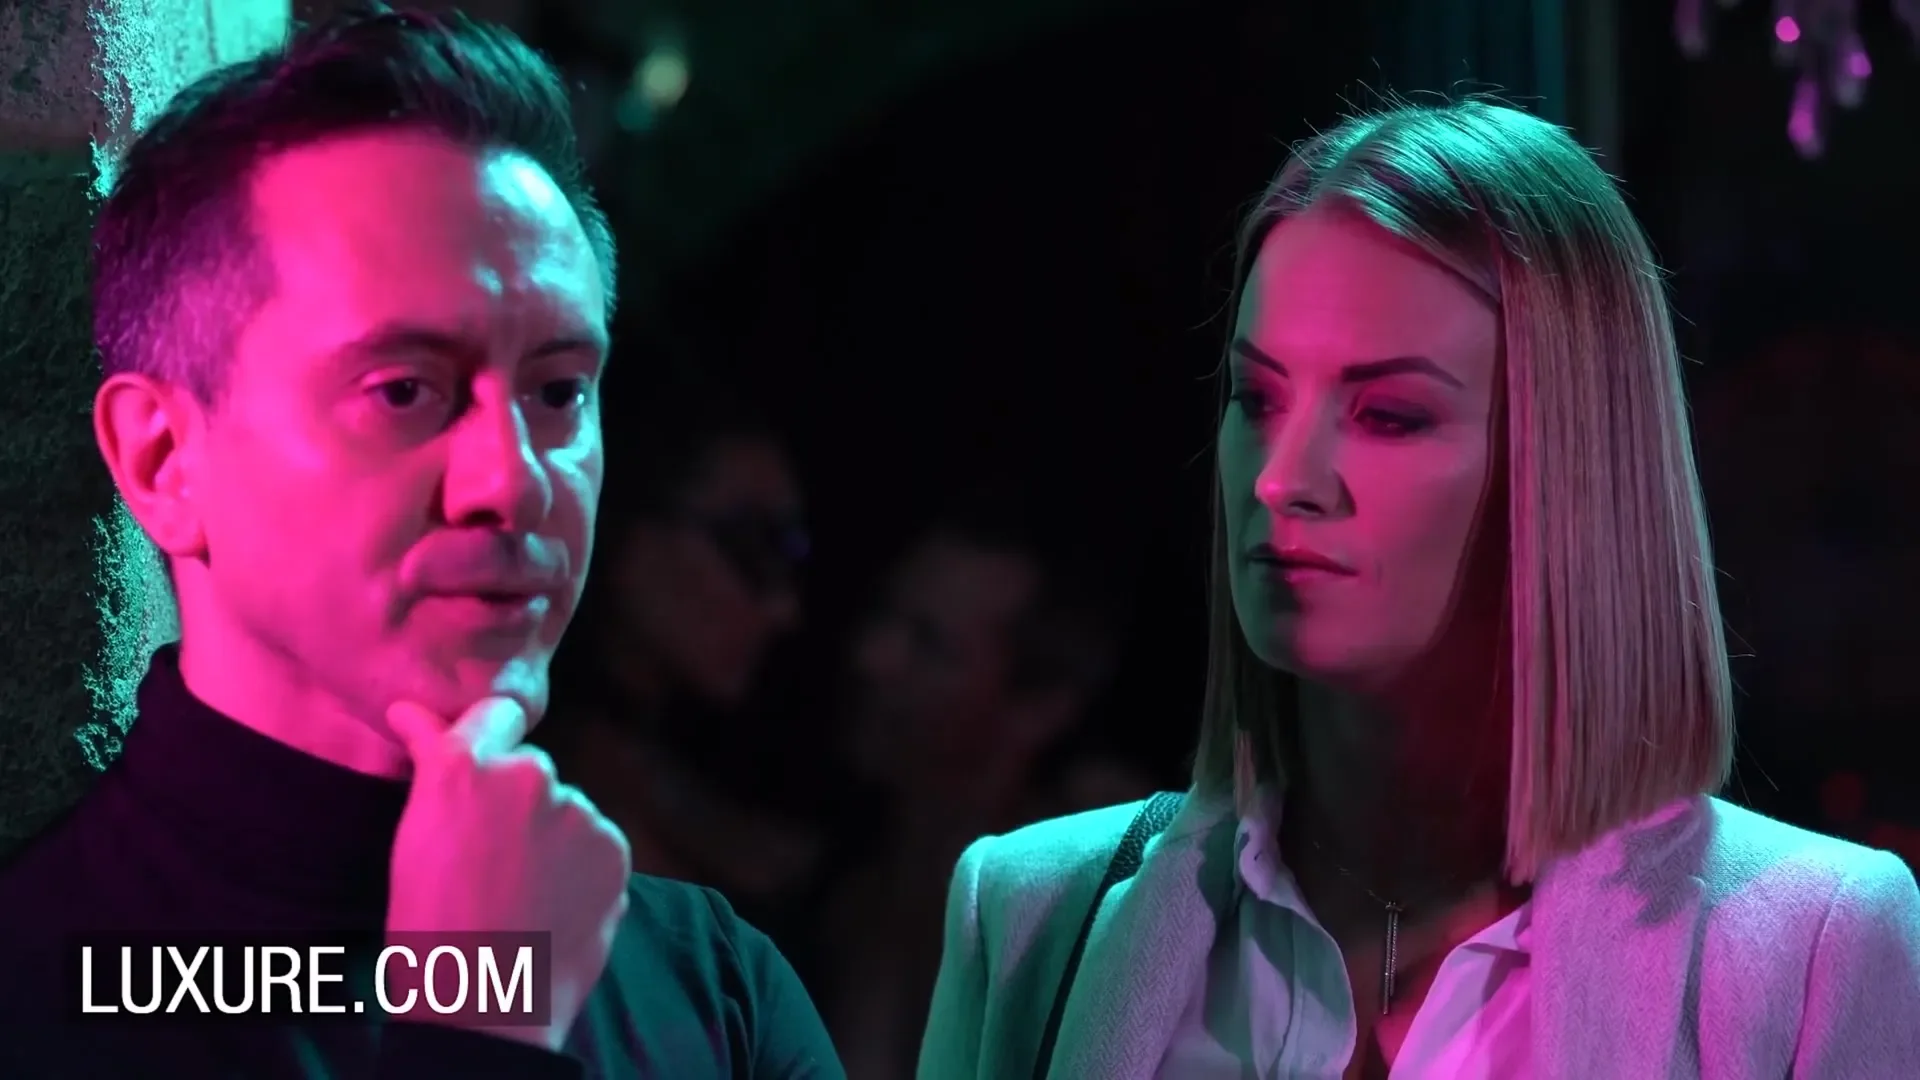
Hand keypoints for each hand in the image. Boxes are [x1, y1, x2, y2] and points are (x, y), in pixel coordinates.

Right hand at [385, 697, 631, 1052]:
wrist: (482, 1005)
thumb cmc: (428, 926)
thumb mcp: (412, 835)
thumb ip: (430, 763)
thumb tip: (409, 711)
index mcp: (465, 766)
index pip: (494, 713)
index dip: (490, 737)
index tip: (479, 762)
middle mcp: (528, 773)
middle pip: (531, 770)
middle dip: (516, 802)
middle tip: (490, 861)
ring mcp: (577, 809)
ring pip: (564, 811)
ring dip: (550, 837)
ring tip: (520, 894)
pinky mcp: (614, 846)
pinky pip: (594, 844)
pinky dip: (579, 867)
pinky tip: (552, 905)